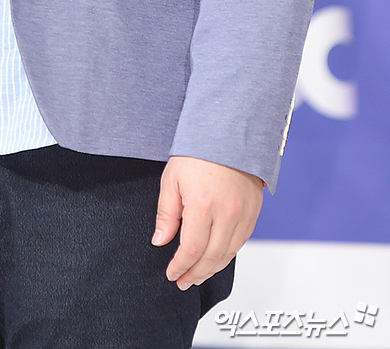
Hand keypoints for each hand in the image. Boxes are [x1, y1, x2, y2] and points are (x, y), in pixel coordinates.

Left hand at [152, 155, 263, 288]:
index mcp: (203, 206)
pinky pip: (241, 242)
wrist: (229, 132)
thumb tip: (160, 240)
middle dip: (195, 273)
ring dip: (212, 268)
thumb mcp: (172, 179)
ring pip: (228, 254)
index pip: (192, 249)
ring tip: (197, 274)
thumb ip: (167, 213)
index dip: (180, 266)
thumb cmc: (198, 151)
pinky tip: (216, 257)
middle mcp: (227, 214)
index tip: (172, 274)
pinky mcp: (254, 211)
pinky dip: (227, 254)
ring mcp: (243, 214)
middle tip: (183, 281)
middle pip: (212, 257)